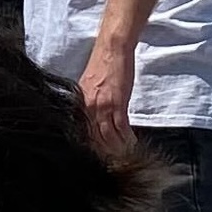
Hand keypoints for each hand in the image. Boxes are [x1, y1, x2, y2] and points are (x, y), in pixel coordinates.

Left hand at [76, 40, 137, 156]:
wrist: (112, 49)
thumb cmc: (102, 65)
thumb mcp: (88, 87)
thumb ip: (88, 104)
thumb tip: (91, 119)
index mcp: (79, 104)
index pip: (82, 132)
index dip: (90, 146)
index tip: (98, 156)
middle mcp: (88, 108)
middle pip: (94, 138)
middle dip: (104, 152)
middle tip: (113, 162)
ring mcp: (102, 106)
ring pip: (108, 136)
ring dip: (117, 148)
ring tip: (124, 157)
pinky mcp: (117, 103)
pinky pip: (121, 127)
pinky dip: (127, 138)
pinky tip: (132, 144)